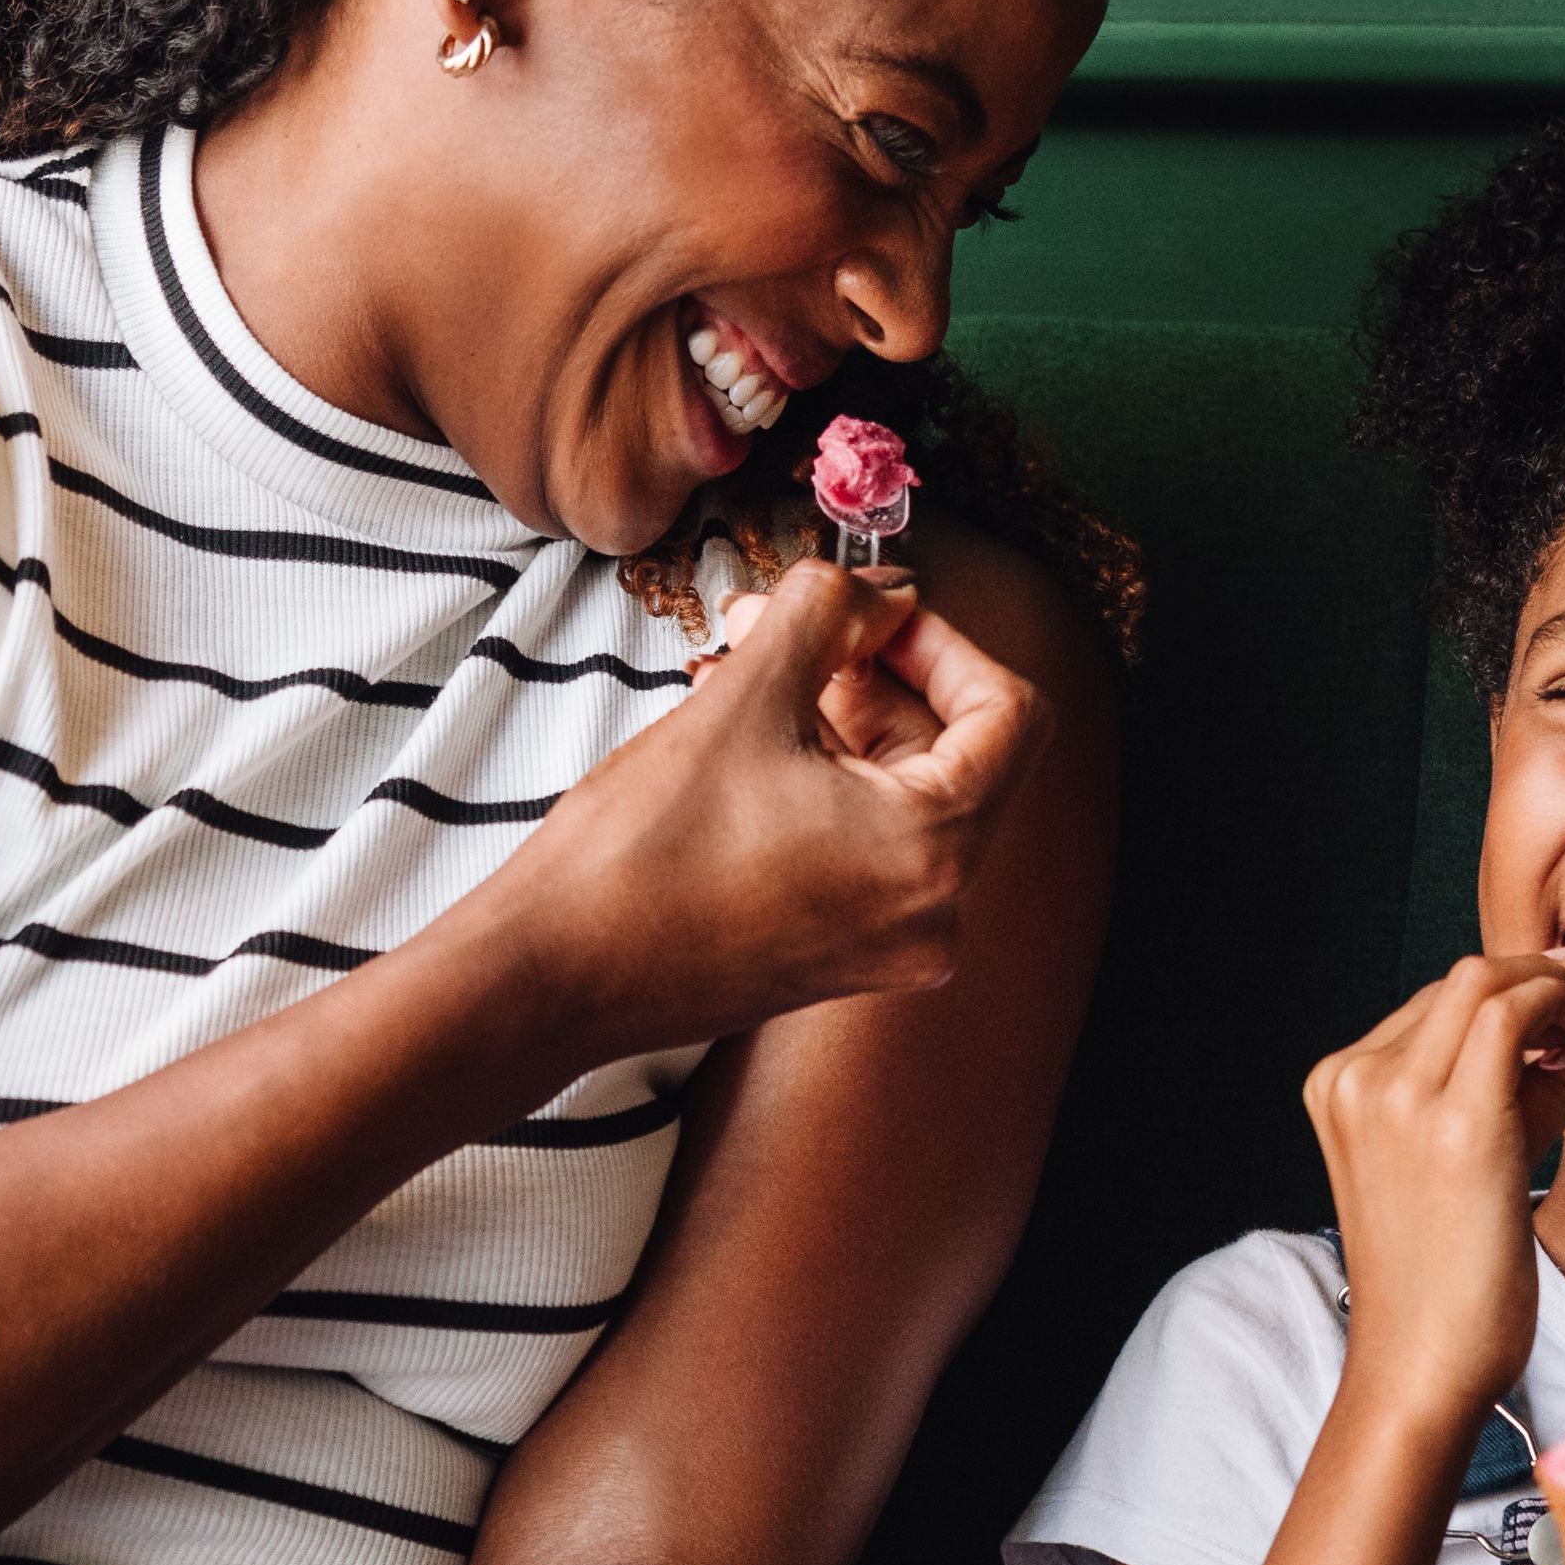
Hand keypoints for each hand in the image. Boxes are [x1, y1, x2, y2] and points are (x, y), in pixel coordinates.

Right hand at [469, 555, 1045, 1060]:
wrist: (555, 975)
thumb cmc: (643, 851)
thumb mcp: (746, 696)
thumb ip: (831, 614)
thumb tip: (883, 590)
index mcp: (934, 853)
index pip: (1009, 716)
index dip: (942, 641)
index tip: (868, 612)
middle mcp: (933, 915)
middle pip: (952, 753)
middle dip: (869, 672)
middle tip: (780, 623)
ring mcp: (887, 945)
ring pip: (897, 794)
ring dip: (830, 717)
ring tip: (736, 667)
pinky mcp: (839, 958)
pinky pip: (862, 845)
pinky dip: (816, 779)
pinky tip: (734, 733)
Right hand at [1298, 952, 1564, 1417]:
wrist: (1420, 1366)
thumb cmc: (1440, 1284)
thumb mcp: (1445, 1167)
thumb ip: (1494, 1098)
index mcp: (1338, 1087)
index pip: (1433, 1003)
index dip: (1509, 994)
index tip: (1563, 1006)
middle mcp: (1358, 1081)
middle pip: (1461, 979)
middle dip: (1540, 979)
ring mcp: (1400, 1098)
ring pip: (1491, 984)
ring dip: (1560, 991)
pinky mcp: (1459, 1125)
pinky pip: (1519, 1019)